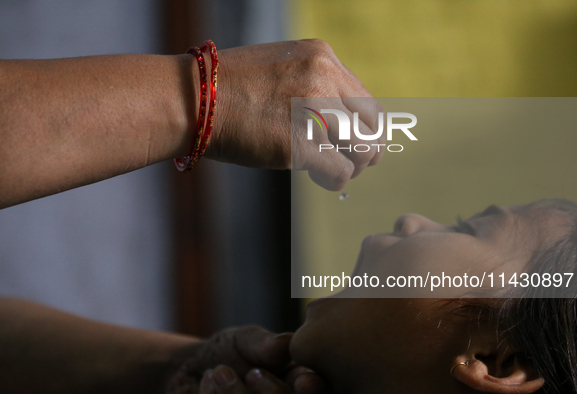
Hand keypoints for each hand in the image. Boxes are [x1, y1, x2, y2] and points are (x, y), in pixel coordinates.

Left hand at [165, 326, 328, 393]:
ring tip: (216, 373)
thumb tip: (286, 344)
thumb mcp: (244, 340)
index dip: (315, 388)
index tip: (303, 381)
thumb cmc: (225, 353)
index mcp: (301, 382)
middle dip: (271, 393)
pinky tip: (207, 384)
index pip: (320, 389)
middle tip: (248, 372)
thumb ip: (265, 344)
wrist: (189, 372)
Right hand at [208, 39, 383, 190]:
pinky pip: (341, 171)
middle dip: (367, 149)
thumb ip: (315, 84)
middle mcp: (324, 79)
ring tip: (328, 169)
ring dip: (351, 166)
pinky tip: (318, 178)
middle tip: (353, 162)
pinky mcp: (300, 143)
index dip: (366, 128)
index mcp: (322, 57)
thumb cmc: (229, 89)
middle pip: (372, 126)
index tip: (355, 142)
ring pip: (363, 151)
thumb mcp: (281, 69)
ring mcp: (314, 110)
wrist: (192, 99)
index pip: (367, 100)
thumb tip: (342, 116)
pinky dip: (334, 180)